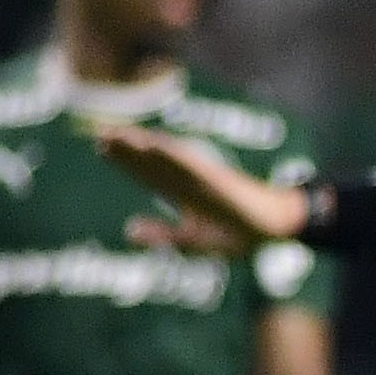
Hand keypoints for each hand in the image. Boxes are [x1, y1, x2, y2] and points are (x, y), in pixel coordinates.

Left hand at [86, 120, 302, 253]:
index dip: (126, 161)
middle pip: (152, 160)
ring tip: (118, 134)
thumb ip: (162, 236)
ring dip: (143, 145)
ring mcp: (203, 177)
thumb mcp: (193, 241)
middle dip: (127, 148)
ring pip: (166, 157)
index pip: (149, 173)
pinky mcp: (219, 179)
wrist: (276, 230)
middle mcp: (190, 180)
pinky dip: (170, 154)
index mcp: (184, 193)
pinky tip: (151, 144)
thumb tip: (128, 229)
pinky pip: (191, 164)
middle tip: (99, 133)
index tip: (101, 148)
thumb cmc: (240, 234)